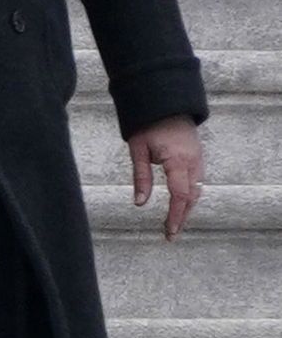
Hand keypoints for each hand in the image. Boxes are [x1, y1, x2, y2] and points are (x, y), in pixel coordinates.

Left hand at [127, 115, 203, 240]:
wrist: (166, 102)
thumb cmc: (149, 124)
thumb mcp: (138, 150)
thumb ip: (141, 177)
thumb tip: (139, 203)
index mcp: (177, 160)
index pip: (180, 195)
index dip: (175, 216)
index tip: (169, 231)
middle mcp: (193, 161)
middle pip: (191, 197)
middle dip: (181, 218)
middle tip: (170, 235)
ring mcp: (198, 159)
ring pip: (196, 191)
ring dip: (186, 208)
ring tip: (174, 224)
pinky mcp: (197, 157)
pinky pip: (197, 181)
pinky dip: (190, 196)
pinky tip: (181, 205)